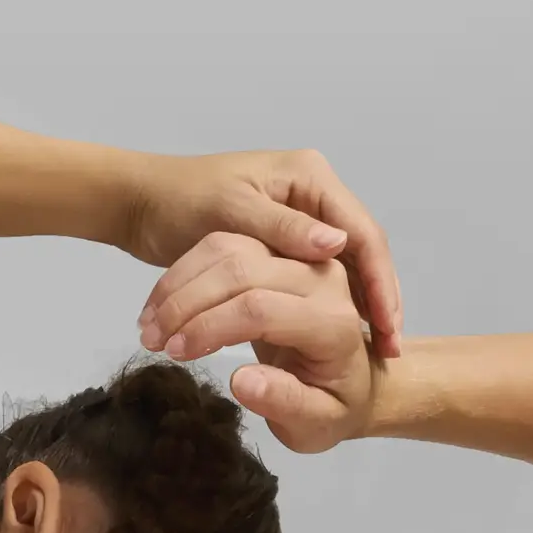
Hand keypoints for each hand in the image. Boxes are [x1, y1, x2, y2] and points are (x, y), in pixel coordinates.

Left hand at [121, 148, 401, 358]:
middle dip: (378, 303)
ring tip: (377, 352)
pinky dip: (326, 310)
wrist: (143, 203)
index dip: (380, 285)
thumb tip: (336, 243)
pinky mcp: (282, 248)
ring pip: (342, 272)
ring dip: (355, 310)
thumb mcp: (230, 210)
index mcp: (310, 179)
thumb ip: (282, 227)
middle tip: (389, 352)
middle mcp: (313, 196)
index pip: (363, 236)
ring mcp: (299, 222)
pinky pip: (312, 282)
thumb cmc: (179, 200)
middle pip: (361, 256)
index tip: (388, 331)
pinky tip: (342, 341)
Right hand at [137, 232, 375, 454]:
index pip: (261, 308)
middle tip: (149, 340)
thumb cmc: (333, 408)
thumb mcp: (316, 425)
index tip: (175, 353)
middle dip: (187, 303)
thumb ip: (285, 404)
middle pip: (242, 268)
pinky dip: (185, 273)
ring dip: (180, 284)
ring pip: (229, 248)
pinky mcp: (279, 249)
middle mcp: (322, 278)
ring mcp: (299, 257)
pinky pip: (225, 244)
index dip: (211, 326)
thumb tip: (241, 382)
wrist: (353, 379)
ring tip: (146, 326)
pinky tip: (159, 306)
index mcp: (334, 322)